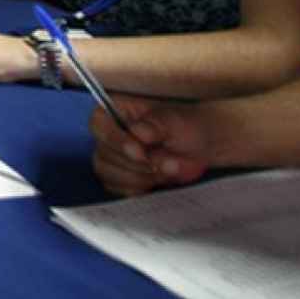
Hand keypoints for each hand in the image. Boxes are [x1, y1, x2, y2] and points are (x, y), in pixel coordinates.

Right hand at [90, 95, 212, 195]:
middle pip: (103, 153)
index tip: (140, 152)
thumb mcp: (175, 121)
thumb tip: (138, 131)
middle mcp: (107, 133)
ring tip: (167, 170)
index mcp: (115, 110)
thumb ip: (156, 125)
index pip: (99, 124)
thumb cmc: (185, 126)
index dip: (115, 140)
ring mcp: (110, 156)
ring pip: (107, 173)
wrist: (201, 146)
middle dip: (137, 164)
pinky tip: (157, 179)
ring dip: (140, 176)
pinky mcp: (118, 177)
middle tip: (168, 164)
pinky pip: (117, 188)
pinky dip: (139, 187)